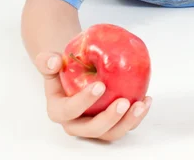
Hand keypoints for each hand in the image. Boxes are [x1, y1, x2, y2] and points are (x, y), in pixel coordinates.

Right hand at [35, 51, 151, 141]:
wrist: (72, 71)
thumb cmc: (63, 68)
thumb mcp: (51, 62)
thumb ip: (47, 61)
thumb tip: (54, 61)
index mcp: (59, 111)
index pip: (69, 111)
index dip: (84, 101)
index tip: (100, 85)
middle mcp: (76, 124)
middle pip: (92, 129)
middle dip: (109, 118)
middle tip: (122, 102)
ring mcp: (94, 126)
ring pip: (111, 133)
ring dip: (127, 122)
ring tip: (140, 105)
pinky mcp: (110, 124)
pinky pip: (124, 125)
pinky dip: (136, 117)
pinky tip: (145, 101)